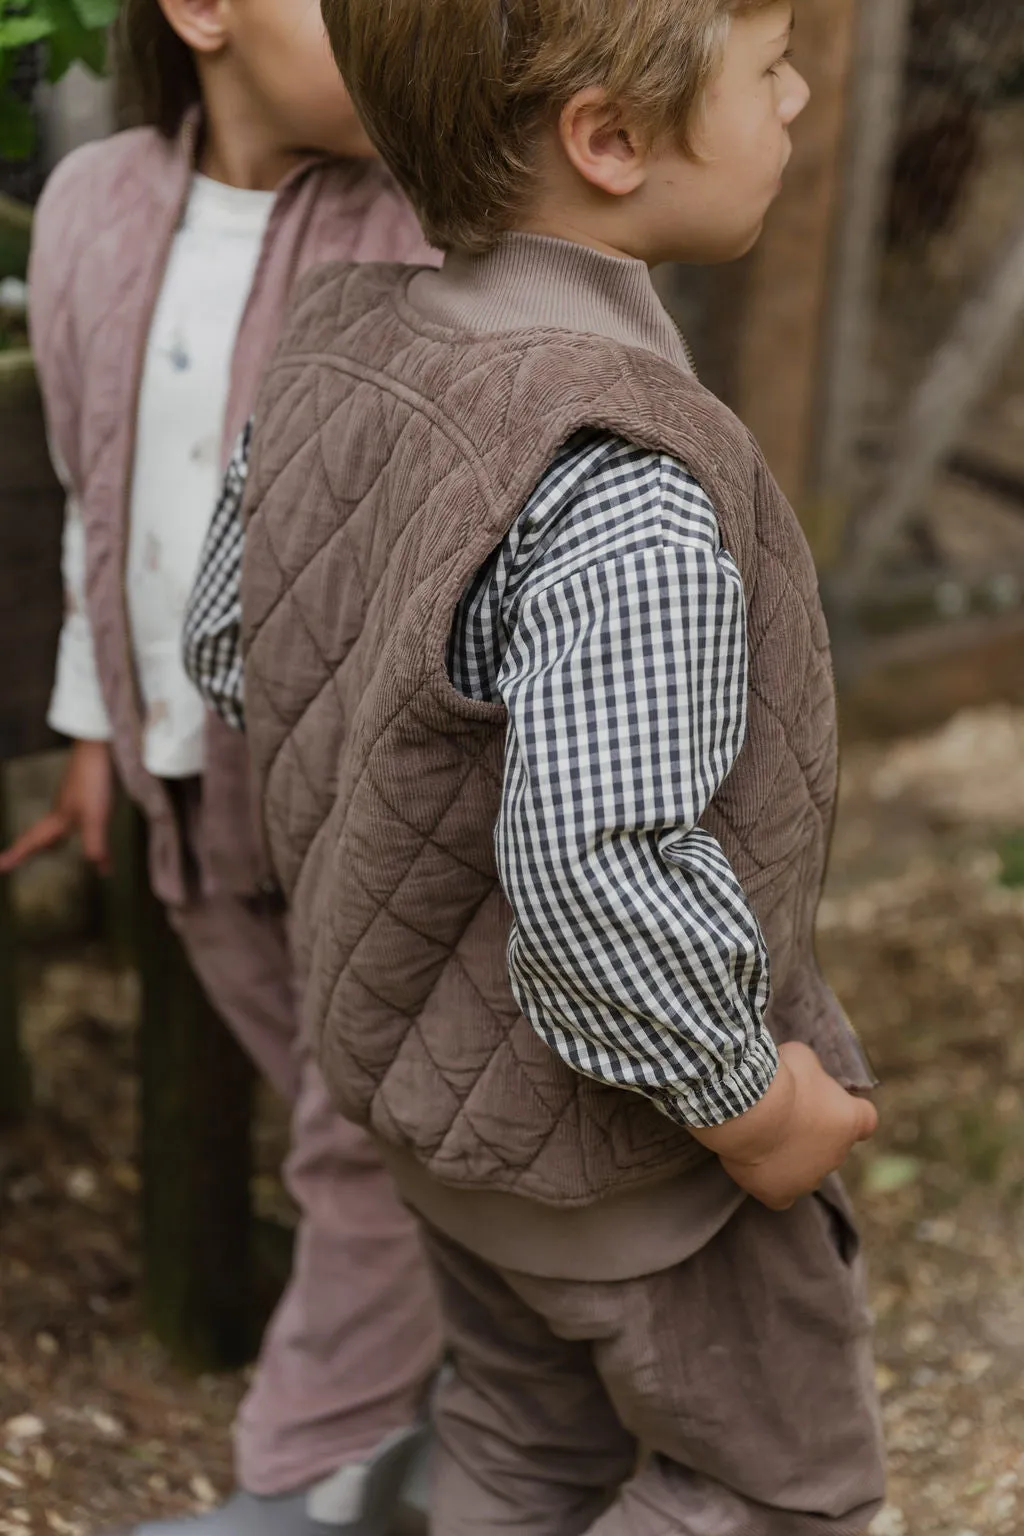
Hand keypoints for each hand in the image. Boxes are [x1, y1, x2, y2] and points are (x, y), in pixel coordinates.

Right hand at [0, 739, 113, 875]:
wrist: (96, 747)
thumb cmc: (92, 780)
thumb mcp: (95, 816)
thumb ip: (95, 842)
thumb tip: (97, 866)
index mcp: (56, 819)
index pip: (31, 842)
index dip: (15, 855)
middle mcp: (60, 811)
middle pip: (40, 835)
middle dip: (28, 849)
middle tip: (13, 860)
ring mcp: (71, 801)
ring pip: (55, 826)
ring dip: (50, 840)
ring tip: (50, 849)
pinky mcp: (84, 793)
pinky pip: (73, 818)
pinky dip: (73, 829)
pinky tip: (81, 825)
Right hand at [692, 1041, 876, 1210]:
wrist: (748, 1111)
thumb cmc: (779, 1079)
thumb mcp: (802, 1058)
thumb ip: (812, 1073)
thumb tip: (803, 1077)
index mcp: (850, 1121)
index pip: (866, 1120)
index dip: (848, 1111)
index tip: (828, 1102)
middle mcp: (836, 1155)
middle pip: (829, 1145)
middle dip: (811, 1131)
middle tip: (782, 1114)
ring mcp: (809, 1179)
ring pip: (804, 1169)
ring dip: (790, 1156)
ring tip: (761, 1136)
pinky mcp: (780, 1195)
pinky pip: (781, 1194)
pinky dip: (772, 1182)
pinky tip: (758, 1166)